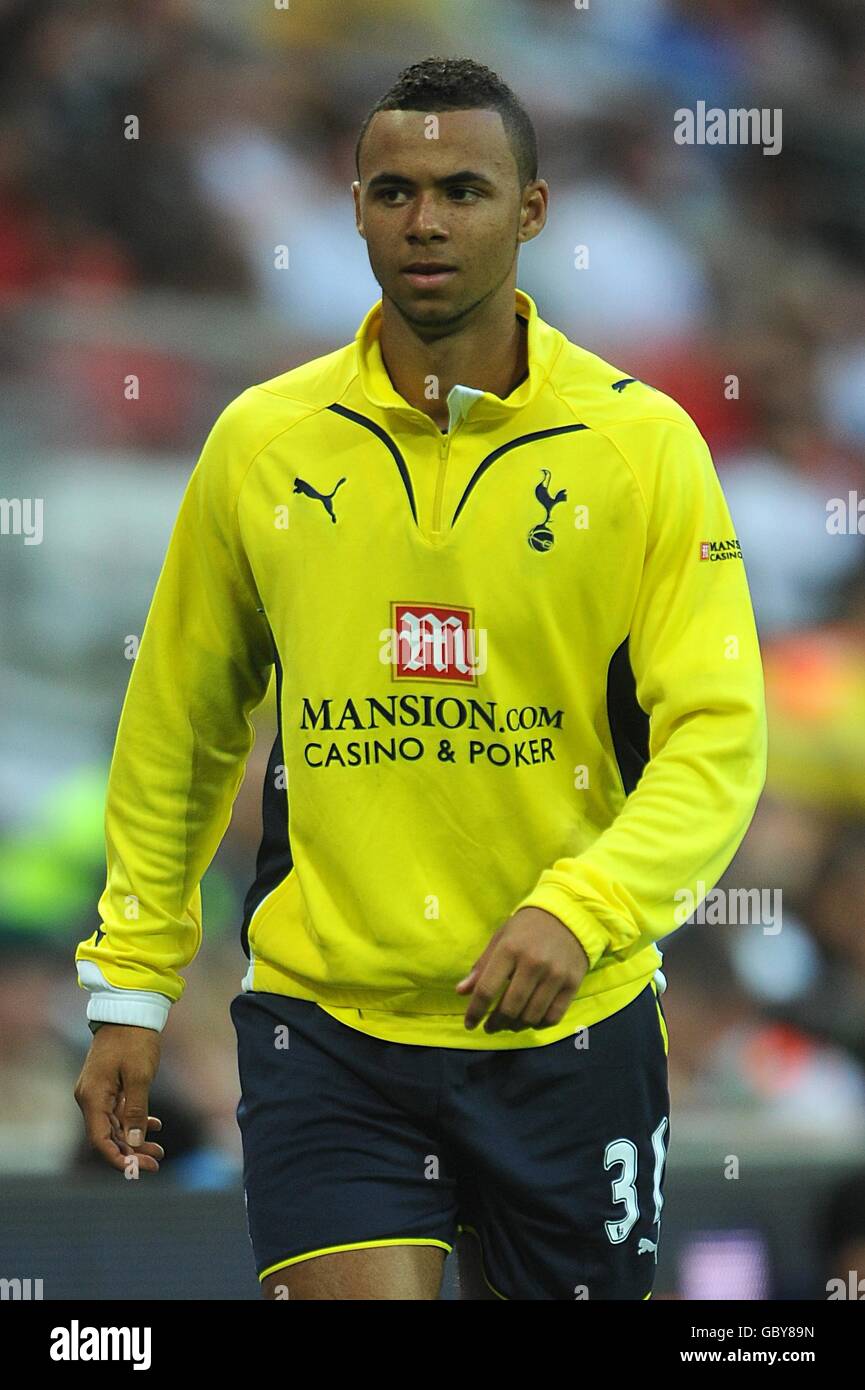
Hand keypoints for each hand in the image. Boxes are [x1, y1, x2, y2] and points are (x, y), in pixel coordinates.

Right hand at [74, 1024, 163, 1174]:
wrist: (130, 1010)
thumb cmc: (135, 1039)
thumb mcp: (140, 1075)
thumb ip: (136, 1109)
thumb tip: (133, 1142)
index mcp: (92, 1097)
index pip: (101, 1140)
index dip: (119, 1159)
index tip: (139, 1170)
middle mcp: (89, 1098)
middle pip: (108, 1136)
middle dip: (131, 1152)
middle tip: (156, 1162)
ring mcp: (97, 1092)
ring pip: (115, 1126)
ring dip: (135, 1139)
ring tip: (159, 1150)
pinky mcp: (108, 1085)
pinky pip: (118, 1111)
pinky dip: (135, 1121)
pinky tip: (155, 1126)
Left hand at [455, 907, 589, 1032]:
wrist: (569, 915)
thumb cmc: (527, 927)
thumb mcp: (501, 938)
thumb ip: (482, 966)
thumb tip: (461, 992)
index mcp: (509, 949)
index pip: (487, 990)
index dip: (475, 1012)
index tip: (469, 1023)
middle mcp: (533, 963)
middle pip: (510, 1008)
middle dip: (496, 1023)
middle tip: (490, 1026)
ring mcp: (555, 975)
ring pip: (531, 1016)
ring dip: (515, 1026)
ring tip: (508, 1024)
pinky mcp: (573, 984)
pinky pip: (553, 1016)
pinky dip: (539, 1024)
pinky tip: (530, 1021)